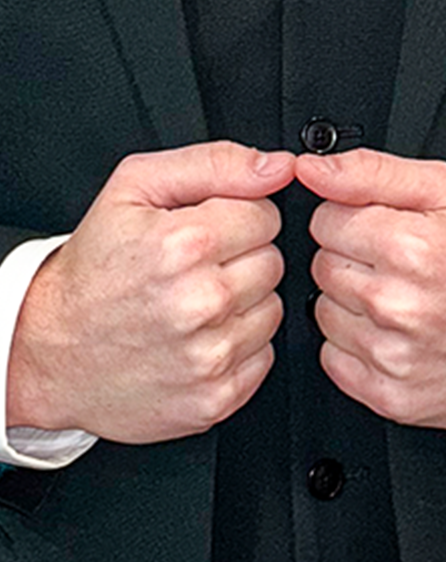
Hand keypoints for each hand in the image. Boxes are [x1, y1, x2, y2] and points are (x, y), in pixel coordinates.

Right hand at [7, 142, 294, 442]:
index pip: (267, 215)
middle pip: (273, 261)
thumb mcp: (135, 188)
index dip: (238, 217)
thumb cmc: (92, 269)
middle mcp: (200, 302)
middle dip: (240, 259)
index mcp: (184, 245)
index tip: (206, 231)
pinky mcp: (214, 398)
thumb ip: (216, 163)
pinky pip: (263, 357)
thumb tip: (279, 166)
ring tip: (192, 304)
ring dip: (242, 304)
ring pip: (273, 309)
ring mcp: (208, 356)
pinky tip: (197, 339)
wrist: (49, 351)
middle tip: (193, 269)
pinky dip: (238, 347)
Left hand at [300, 149, 445, 429]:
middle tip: (401, 263)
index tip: (386, 228)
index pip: (325, 219)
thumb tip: (312, 169)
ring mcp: (390, 353)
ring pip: (323, 312)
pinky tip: (396, 334)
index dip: (355, 218)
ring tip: (403, 299)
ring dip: (353, 303)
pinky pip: (332, 358)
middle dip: (355, 259)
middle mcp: (395, 303)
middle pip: (322, 265)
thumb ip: (373, 172)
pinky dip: (356, 346)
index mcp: (410, 246)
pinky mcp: (387, 393)